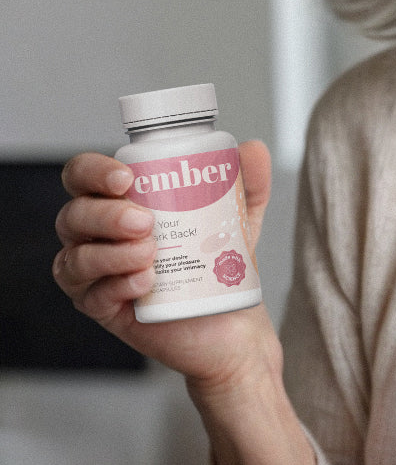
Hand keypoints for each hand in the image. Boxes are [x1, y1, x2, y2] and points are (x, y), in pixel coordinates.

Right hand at [53, 141, 279, 386]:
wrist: (232, 316)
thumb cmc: (220, 257)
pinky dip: (117, 284)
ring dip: (110, 253)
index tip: (128, 178)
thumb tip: (252, 148)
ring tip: (151, 252)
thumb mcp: (240, 213)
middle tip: (146, 221)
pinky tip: (145, 281)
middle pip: (73, 215)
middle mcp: (97, 234)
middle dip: (105, 215)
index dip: (94, 171)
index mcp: (120, 199)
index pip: (84, 175)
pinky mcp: (105, 309)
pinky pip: (91, 296)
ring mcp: (96, 274)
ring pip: (75, 258)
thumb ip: (248, 180)